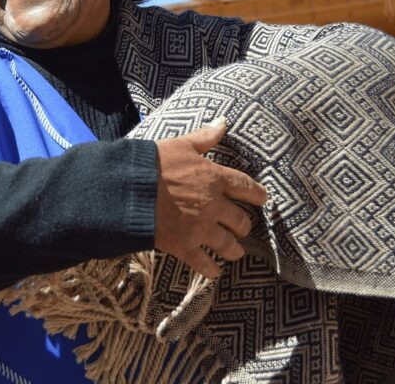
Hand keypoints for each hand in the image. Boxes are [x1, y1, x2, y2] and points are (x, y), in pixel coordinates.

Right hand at [153, 117, 266, 278]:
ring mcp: (200, 228)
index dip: (257, 194)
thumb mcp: (181, 144)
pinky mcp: (184, 246)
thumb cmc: (154, 163)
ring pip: (227, 245)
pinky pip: (204, 263)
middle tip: (243, 228)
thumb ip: (205, 137)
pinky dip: (211, 270)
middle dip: (243, 225)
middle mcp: (213, 205)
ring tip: (236, 252)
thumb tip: (223, 122)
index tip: (264, 199)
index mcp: (214, 178)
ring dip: (234, 250)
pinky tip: (215, 273)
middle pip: (240, 220)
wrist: (130, 191)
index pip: (245, 186)